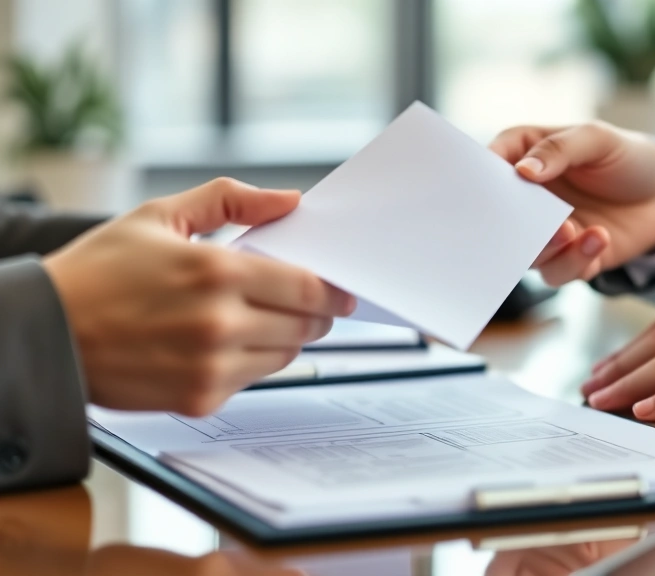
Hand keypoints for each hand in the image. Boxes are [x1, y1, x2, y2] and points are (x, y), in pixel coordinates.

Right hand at [43, 178, 354, 416]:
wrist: (45, 333)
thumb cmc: (99, 271)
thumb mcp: (160, 216)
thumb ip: (230, 200)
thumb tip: (288, 200)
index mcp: (218, 272)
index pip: (307, 287)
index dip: (332, 290)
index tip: (339, 290)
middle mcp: (221, 323)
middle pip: (306, 324)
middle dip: (315, 313)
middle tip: (307, 304)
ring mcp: (213, 365)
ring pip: (286, 355)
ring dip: (286, 337)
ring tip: (259, 319)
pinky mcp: (201, 398)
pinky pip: (254, 379)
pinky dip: (252, 362)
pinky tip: (225, 343)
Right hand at [490, 122, 654, 285]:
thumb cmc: (627, 157)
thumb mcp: (597, 138)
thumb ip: (559, 150)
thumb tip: (523, 171)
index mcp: (524, 157)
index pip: (489, 166)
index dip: (483, 179)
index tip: (489, 189)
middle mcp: (527, 199)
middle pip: (500, 218)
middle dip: (513, 224)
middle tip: (534, 218)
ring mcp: (546, 233)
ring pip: (526, 253)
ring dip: (545, 246)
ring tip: (572, 230)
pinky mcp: (569, 259)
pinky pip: (559, 272)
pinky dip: (576, 260)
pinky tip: (599, 238)